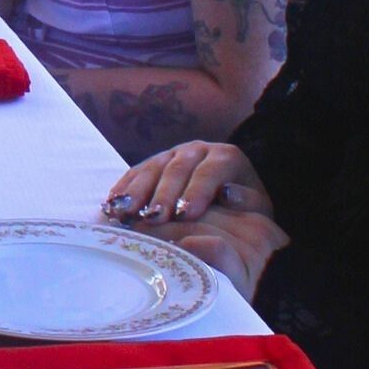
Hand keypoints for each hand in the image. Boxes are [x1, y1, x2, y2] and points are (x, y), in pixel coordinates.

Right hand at [103, 143, 285, 305]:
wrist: (231, 199)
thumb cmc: (244, 208)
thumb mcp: (256, 208)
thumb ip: (247, 201)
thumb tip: (228, 195)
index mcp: (225, 157)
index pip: (210, 172)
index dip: (197, 192)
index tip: (186, 215)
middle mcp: (197, 150)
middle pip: (177, 169)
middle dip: (164, 195)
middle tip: (154, 218)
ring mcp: (172, 153)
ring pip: (153, 168)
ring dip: (137, 192)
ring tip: (125, 213)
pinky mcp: (153, 163)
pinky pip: (135, 173)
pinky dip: (123, 189)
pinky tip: (111, 205)